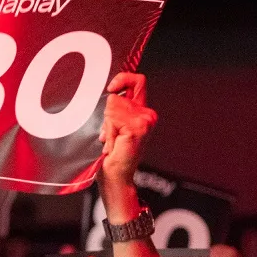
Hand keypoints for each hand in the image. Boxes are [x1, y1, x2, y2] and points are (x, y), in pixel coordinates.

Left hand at [98, 73, 156, 191]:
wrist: (117, 177)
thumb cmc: (114, 155)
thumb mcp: (114, 125)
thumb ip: (116, 108)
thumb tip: (110, 93)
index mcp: (143, 112)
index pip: (137, 81)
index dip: (122, 79)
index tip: (111, 88)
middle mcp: (148, 115)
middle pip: (117, 96)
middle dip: (108, 115)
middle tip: (112, 135)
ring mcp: (144, 121)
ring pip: (113, 106)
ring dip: (108, 125)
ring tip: (113, 141)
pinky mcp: (137, 128)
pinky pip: (112, 117)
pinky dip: (109, 130)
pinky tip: (115, 144)